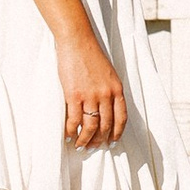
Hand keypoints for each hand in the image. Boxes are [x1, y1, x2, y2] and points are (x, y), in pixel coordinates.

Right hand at [58, 27, 127, 149]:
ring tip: (80, 146)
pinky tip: (68, 135)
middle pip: (105, 125)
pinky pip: (74, 120)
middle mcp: (106, 95)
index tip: (112, 142)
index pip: (121, 117)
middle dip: (99, 140)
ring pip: (90, 126)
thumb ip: (109, 90)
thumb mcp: (108, 73)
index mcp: (117, 89)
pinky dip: (71, 131)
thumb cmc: (91, 55)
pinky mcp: (74, 95)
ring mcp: (90, 96)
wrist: (78, 42)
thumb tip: (105, 108)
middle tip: (93, 147)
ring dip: (85, 139)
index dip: (117, 132)